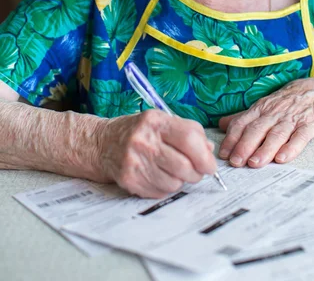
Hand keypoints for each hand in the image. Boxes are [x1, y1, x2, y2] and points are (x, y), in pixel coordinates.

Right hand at [98, 110, 216, 197]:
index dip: (205, 156)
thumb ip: (188, 132)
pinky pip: (160, 192)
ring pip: (174, 182)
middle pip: (184, 165)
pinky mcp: (129, 180)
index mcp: (155, 121)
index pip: (189, 138)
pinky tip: (158, 176)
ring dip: (181, 181)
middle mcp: (144, 140)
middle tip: (196, 172)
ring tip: (173, 171)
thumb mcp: (161, 121)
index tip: (210, 165)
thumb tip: (209, 150)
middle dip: (197, 173)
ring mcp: (134, 161)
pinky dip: (166, 187)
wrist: (102, 143)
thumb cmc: (138, 131)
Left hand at [218, 77, 313, 167]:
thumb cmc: (286, 103)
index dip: (232, 138)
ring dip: (265, 149)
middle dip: (244, 146)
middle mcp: (274, 113)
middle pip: (257, 129)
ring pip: (276, 134)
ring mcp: (292, 118)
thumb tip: (222, 125)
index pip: (243, 123)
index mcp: (260, 109)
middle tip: (236, 162)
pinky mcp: (310, 124)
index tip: (224, 154)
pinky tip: (283, 158)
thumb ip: (244, 117)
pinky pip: (300, 136)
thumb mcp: (264, 106)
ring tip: (254, 163)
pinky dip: (291, 147)